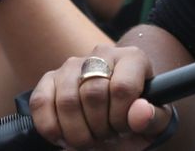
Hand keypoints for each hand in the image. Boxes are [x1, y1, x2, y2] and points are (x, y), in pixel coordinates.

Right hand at [29, 45, 174, 149]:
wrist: (114, 122)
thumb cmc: (135, 119)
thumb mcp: (153, 123)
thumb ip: (152, 118)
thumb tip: (141, 112)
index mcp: (133, 58)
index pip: (122, 87)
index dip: (121, 117)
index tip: (124, 128)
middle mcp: (101, 54)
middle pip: (93, 94)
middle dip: (99, 127)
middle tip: (106, 136)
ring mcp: (72, 65)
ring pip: (67, 101)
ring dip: (77, 132)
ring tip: (89, 138)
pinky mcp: (49, 79)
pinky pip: (40, 103)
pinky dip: (51, 128)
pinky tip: (66, 136)